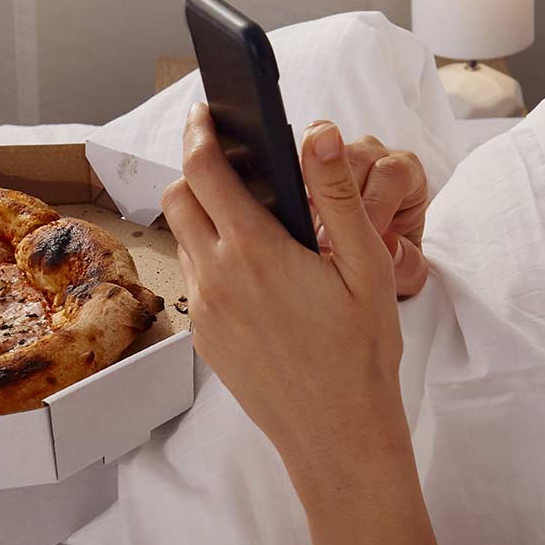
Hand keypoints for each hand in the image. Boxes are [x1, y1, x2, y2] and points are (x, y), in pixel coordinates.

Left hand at [160, 105, 410, 486]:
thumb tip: (317, 133)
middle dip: (197, 170)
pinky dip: (214, 259)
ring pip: (184, 239)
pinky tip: (259, 273)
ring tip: (253, 219)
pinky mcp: (206, 339)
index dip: (202, 130)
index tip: (209, 110)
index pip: (205, 169)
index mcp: (255, 251)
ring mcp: (206, 311)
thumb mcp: (366, 267)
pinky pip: (197, 280)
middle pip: (178, 198)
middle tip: (232, 161)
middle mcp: (218, 277)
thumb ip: (337, 195)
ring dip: (205, 216)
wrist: (337, 434)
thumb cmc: (361, 352)